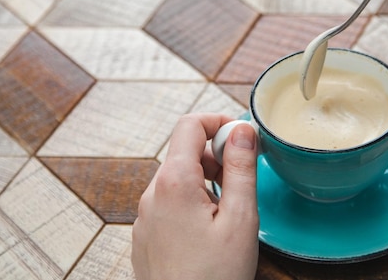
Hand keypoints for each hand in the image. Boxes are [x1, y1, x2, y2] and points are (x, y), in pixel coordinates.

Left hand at [132, 113, 258, 279]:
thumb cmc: (214, 277)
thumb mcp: (240, 219)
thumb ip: (241, 168)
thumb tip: (243, 130)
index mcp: (174, 182)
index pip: (189, 125)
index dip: (218, 122)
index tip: (242, 138)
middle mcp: (152, 193)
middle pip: (183, 151)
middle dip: (215, 155)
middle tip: (241, 180)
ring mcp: (145, 215)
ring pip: (177, 177)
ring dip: (205, 180)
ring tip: (227, 211)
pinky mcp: (146, 233)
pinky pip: (168, 201)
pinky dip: (191, 201)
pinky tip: (208, 230)